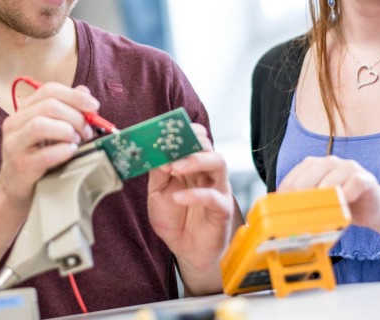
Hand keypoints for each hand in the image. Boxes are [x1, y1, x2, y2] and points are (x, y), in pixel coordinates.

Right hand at [0, 83, 97, 210]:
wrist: (16, 191)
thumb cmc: (38, 159)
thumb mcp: (52, 132)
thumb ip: (66, 110)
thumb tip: (84, 92)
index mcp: (23, 111)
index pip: (48, 90)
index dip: (74, 95)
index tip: (94, 106)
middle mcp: (14, 124)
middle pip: (49, 105)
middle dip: (75, 116)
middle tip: (87, 131)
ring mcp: (14, 145)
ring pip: (41, 125)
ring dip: (67, 131)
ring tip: (77, 141)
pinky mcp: (20, 166)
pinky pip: (44, 154)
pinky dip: (63, 151)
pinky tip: (70, 152)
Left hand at [147, 124, 233, 290]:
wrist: (185, 251)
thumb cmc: (174, 220)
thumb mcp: (157, 194)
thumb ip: (158, 174)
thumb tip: (157, 153)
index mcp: (192, 166)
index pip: (194, 140)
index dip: (183, 131)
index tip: (167, 127)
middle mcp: (207, 174)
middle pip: (207, 146)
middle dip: (190, 141)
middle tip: (170, 146)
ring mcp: (218, 189)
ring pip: (218, 163)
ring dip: (196, 160)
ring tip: (175, 167)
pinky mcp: (222, 210)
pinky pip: (214, 197)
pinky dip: (195, 195)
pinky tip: (178, 198)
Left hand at [277, 155, 379, 227]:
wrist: (372, 208)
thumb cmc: (341, 205)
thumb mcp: (319, 203)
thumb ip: (303, 203)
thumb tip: (280, 216)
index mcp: (313, 165)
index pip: (293, 178)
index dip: (285, 196)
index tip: (281, 213)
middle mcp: (329, 162)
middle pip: (308, 176)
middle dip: (300, 197)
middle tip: (297, 215)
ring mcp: (348, 167)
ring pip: (329, 179)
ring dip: (322, 198)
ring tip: (317, 213)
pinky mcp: (365, 178)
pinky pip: (353, 183)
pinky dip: (346, 195)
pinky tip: (342, 206)